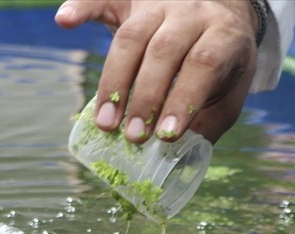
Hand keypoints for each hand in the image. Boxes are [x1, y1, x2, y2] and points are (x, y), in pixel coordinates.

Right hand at [55, 0, 259, 142]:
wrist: (221, 9)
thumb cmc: (221, 61)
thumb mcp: (229, 92)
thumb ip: (208, 122)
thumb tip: (176, 156)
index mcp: (222, 35)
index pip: (203, 64)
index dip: (183, 100)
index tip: (166, 135)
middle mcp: (190, 13)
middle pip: (163, 51)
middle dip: (145, 98)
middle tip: (133, 136)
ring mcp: (158, 3)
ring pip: (132, 37)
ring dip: (114, 80)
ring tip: (105, 122)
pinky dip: (81, 7)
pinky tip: (64, 21)